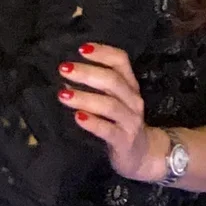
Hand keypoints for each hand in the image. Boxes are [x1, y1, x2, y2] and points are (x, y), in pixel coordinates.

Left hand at [57, 43, 159, 181]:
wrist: (142, 156)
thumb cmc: (121, 123)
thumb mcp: (115, 101)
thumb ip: (97, 88)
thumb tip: (67, 77)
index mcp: (130, 85)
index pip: (121, 61)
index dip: (103, 52)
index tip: (81, 49)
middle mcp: (133, 99)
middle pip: (113, 80)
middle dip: (87, 73)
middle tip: (64, 68)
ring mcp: (131, 121)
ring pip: (110, 105)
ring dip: (85, 97)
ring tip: (63, 93)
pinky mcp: (124, 141)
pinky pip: (108, 130)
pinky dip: (92, 122)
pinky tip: (77, 117)